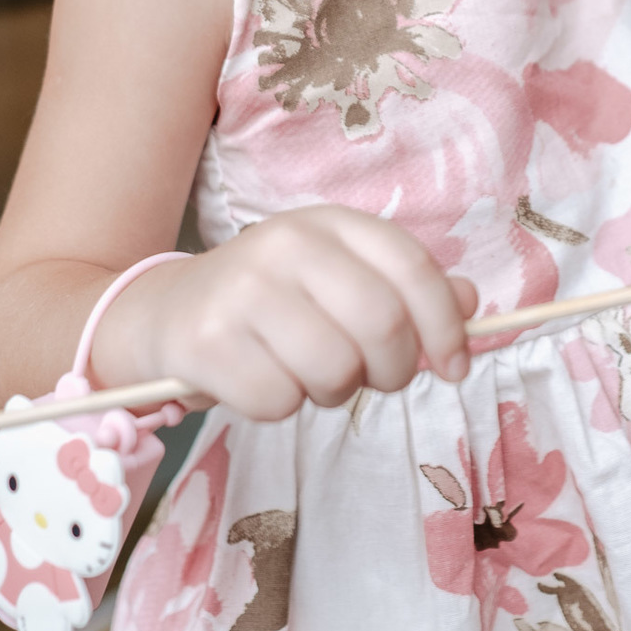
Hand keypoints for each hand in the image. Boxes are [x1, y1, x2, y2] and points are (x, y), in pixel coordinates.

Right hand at [98, 208, 477, 421]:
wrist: (162, 314)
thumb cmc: (268, 302)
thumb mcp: (337, 278)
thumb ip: (404, 288)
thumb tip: (469, 303)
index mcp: (328, 223)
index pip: (412, 269)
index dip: (446, 327)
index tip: (454, 367)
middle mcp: (285, 243)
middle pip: (382, 326)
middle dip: (392, 371)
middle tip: (373, 379)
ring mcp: (242, 290)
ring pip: (335, 371)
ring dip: (333, 393)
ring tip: (308, 375)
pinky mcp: (205, 342)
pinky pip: (280, 401)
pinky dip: (280, 407)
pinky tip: (261, 381)